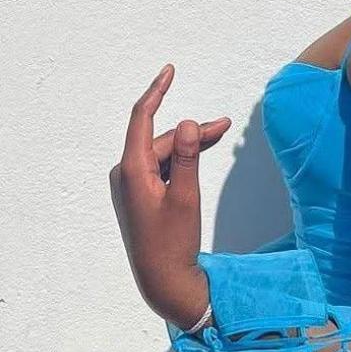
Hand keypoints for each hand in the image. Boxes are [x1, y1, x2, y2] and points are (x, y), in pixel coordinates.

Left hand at [109, 63, 231, 329]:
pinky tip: (196, 160)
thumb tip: (187, 123)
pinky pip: (159, 170)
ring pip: (162, 155)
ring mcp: (130, 187)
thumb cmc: (173, 243)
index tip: (170, 71)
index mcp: (131, 170)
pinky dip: (179, 163)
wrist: (162, 280)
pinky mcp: (138, 198)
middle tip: (225, 126)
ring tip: (218, 137)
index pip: (142, 118)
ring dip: (188, 147)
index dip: (157, 91)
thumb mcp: (186, 198)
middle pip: (160, 140)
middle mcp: (125, 174)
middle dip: (191, 131)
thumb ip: (187, 158)